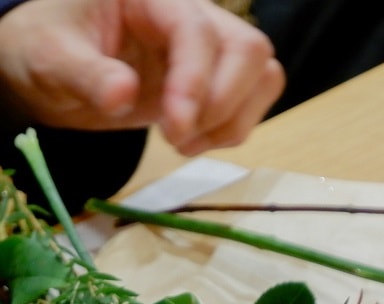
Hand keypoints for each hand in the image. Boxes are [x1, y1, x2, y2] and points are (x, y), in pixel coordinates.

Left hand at [0, 0, 284, 153]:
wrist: (62, 66)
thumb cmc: (54, 48)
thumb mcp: (53, 57)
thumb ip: (86, 73)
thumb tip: (121, 94)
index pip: (198, 31)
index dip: (196, 83)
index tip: (174, 130)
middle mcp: (192, 13)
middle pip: (249, 50)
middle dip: (222, 104)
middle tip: (176, 137)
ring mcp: (212, 47)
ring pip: (263, 76)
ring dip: (233, 122)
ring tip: (183, 142)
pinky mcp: (220, 79)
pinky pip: (255, 101)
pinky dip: (232, 131)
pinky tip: (192, 140)